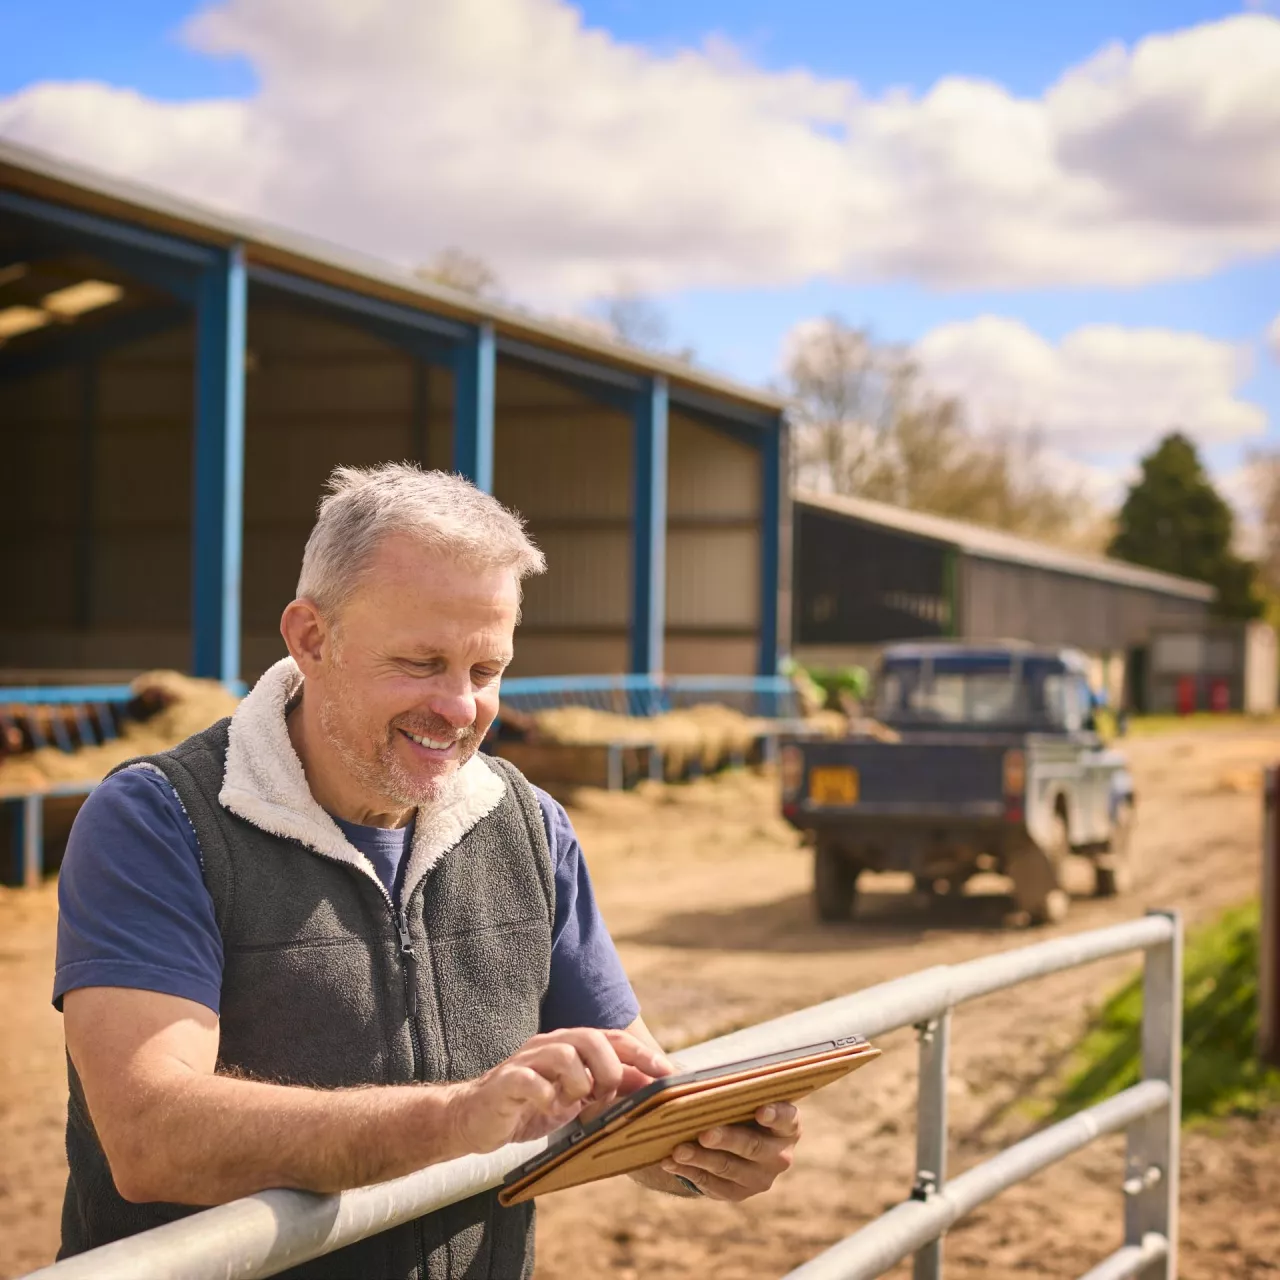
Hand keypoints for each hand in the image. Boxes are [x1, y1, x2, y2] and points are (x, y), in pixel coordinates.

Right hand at [446, 1028, 672, 1153]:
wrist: (475, 1118)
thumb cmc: (531, 1107)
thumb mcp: (576, 1100)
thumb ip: (607, 1090)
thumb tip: (650, 1090)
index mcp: (569, 1046)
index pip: (612, 1038)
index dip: (641, 1052)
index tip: (667, 1071)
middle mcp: (550, 1046)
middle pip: (591, 1039)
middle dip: (610, 1069)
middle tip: (608, 1095)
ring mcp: (527, 1061)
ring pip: (564, 1054)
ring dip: (579, 1083)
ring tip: (574, 1104)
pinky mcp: (506, 1081)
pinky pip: (531, 1080)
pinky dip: (547, 1096)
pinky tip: (549, 1108)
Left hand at [660, 1102, 799, 1200]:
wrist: (733, 1142)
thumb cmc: (738, 1106)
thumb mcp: (742, 1096)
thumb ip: (731, 1088)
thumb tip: (690, 1074)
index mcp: (788, 1125)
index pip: (787, 1119)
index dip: (775, 1115)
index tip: (760, 1111)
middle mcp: (779, 1155)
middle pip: (752, 1146)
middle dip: (727, 1139)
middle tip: (704, 1133)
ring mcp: (760, 1178)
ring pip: (728, 1168)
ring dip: (701, 1158)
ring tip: (678, 1149)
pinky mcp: (738, 1193)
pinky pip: (713, 1186)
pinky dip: (689, 1172)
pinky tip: (669, 1162)